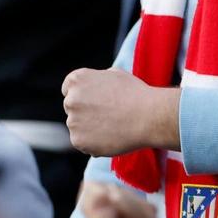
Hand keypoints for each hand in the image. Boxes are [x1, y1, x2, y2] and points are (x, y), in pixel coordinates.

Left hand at [62, 68, 176, 157]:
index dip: (83, 95)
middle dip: (85, 111)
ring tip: (114, 126)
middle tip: (108, 115)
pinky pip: (83, 143)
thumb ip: (96, 80)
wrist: (148, 117)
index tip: (95, 101)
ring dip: (90, 128)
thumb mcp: (115, 74)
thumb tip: (92, 88)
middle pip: (72, 108)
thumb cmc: (135, 94)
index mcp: (77, 80)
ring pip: (78, 127)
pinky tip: (112, 137)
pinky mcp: (78, 141)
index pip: (69, 89)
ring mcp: (73, 121)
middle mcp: (71, 99)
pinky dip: (94, 143)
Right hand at [69, 182, 159, 217]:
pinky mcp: (121, 198)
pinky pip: (98, 186)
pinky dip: (88, 200)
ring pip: (104, 187)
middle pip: (113, 192)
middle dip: (96, 208)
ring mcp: (135, 203)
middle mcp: (148, 212)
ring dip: (91, 204)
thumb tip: (100, 196)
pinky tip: (91, 217)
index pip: (119, 202)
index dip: (100, 214)